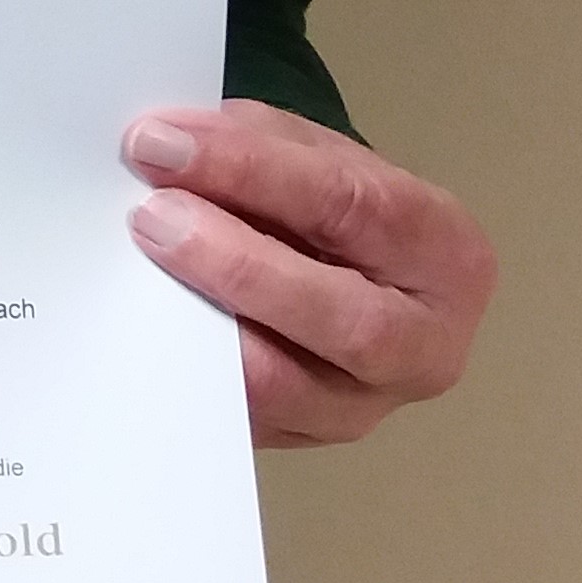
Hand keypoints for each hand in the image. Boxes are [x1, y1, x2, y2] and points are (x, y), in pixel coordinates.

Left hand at [123, 103, 494, 447]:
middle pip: (345, 318)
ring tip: (137, 264)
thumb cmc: (330, 205)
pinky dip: (185, 364)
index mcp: (444, 251)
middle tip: (152, 215)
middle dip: (238, 264)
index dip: (253, 172)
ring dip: (201, 322)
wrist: (342, 273)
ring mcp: (363, 406)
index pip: (355, 207)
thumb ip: (249, 143)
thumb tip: (163, 147)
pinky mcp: (298, 439)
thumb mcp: (307, 151)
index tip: (162, 144)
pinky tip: (140, 318)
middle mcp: (424, 345)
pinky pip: (235, 414)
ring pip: (283, 384)